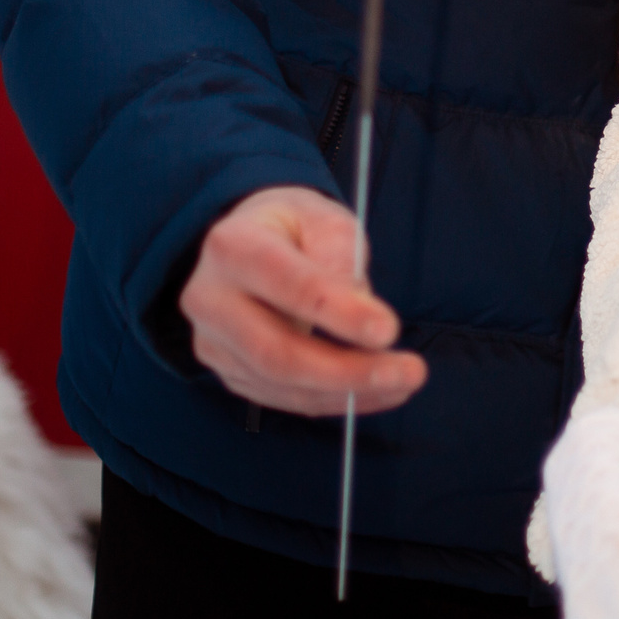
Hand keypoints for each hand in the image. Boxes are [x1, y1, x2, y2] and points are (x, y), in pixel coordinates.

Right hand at [177, 185, 425, 415]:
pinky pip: (283, 397)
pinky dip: (334, 400)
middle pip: (277, 351)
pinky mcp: (228, 371)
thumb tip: (361, 306)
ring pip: (280, 383)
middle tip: (408, 371)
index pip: (288, 285)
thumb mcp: (323, 218)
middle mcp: (210, 299)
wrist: (250, 243)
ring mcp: (213, 342)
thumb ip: (341, 254)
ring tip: (403, 381)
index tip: (388, 330)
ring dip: (348, 392)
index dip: (339, 313)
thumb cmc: (294, 229)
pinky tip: (377, 391)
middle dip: (348, 370)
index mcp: (232, 246)